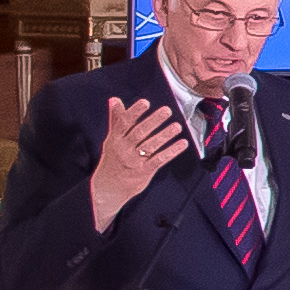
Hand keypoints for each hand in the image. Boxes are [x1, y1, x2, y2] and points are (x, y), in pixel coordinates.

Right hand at [84, 95, 185, 228]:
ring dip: (165, 135)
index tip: (145, 102)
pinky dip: (171, 151)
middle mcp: (124, 149)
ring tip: (177, 126)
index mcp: (115, 139)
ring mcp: (134, 161)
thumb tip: (114, 100)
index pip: (124, 123)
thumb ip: (116, 120)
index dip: (135, 112)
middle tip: (167, 110)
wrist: (107, 189)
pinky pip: (159, 159)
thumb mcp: (111, 139)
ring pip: (151, 146)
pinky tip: (182, 143)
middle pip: (139, 133)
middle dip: (153, 121)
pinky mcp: (144, 171)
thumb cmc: (112, 160)